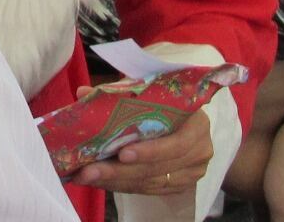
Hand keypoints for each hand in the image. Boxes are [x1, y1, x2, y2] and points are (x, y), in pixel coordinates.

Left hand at [69, 100, 211, 196]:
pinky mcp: (179, 185)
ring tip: (87, 176)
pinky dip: (123, 186)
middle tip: (90, 171)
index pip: (177, 143)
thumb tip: (84, 93)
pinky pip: (149, 190)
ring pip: (150, 182)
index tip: (122, 153)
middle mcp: (199, 151)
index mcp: (197, 124)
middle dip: (120, 171)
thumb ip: (120, 93)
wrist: (181, 117)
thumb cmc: (164, 100)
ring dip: (116, 181)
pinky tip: (102, 181)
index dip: (150, 151)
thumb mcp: (147, 92)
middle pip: (158, 168)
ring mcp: (191, 172)